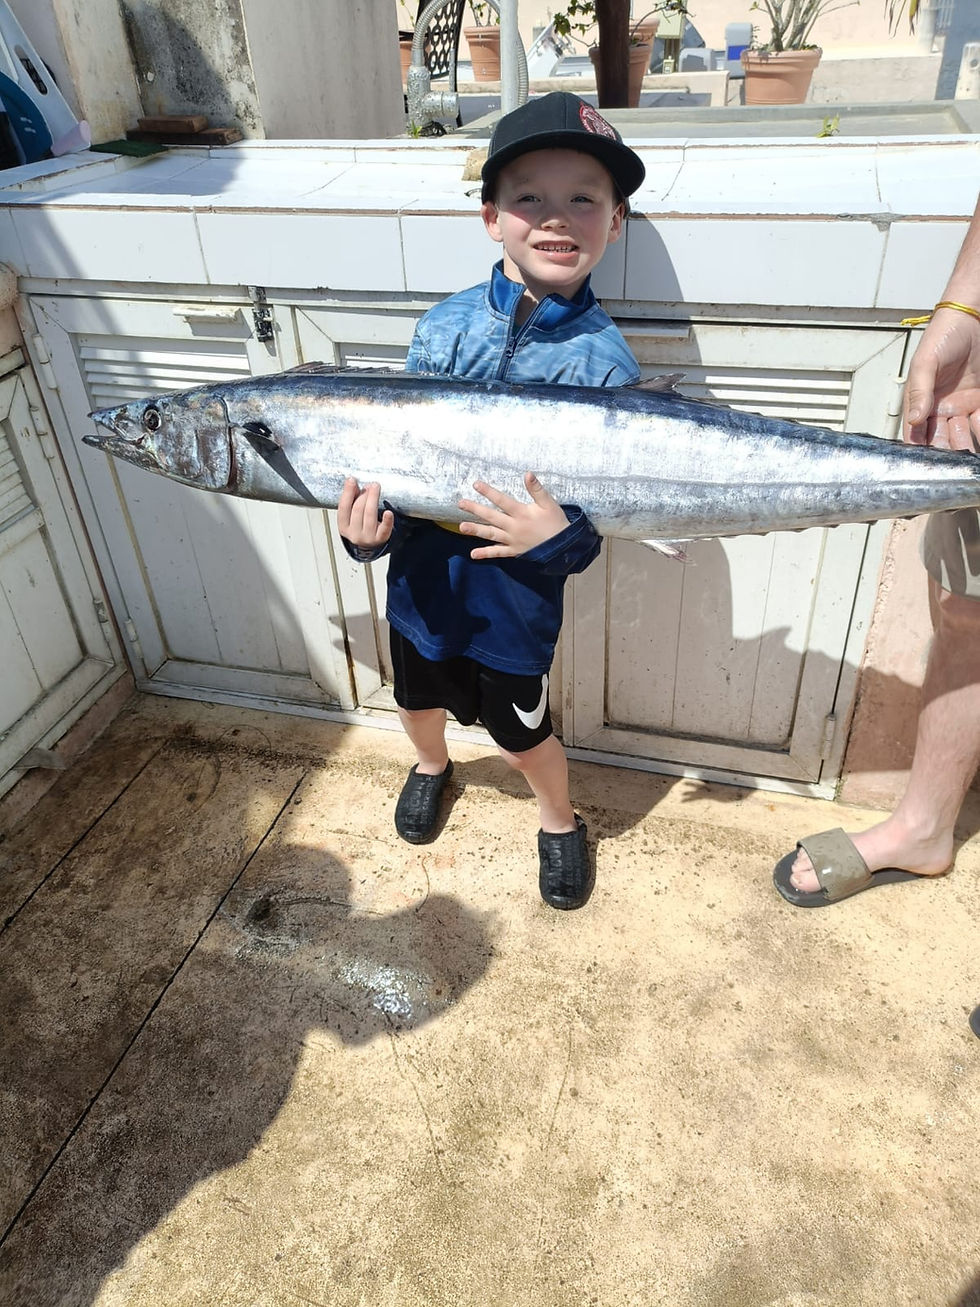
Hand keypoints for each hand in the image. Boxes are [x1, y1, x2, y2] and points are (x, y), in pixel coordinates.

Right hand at [337, 477, 393, 547]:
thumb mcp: (352, 516)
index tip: (352, 480)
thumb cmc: (361, 528)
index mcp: (344, 527)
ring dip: (373, 499)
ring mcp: (367, 537)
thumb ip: (352, 500)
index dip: (347, 493)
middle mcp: (354, 534)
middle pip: (358, 509)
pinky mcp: (381, 539)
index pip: (343, 508)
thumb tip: (352, 483)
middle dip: (364, 494)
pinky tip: (389, 512)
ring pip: (370, 515)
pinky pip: (384, 529)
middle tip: (371, 484)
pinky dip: (387, 520)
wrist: (370, 547)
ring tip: (375, 487)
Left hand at [458, 472, 569, 558]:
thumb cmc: (556, 522)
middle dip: (475, 510)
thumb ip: (537, 489)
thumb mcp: (549, 504)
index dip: (488, 492)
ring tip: (461, 528)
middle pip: (491, 516)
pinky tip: (473, 554)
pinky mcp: (514, 551)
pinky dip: (486, 554)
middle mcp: (514, 527)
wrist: (563, 547)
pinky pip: (498, 553)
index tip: (476, 484)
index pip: (502, 500)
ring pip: (491, 535)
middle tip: (460, 503)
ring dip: (476, 531)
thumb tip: (527, 474)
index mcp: (522, 513)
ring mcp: (512, 540)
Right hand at [904, 306, 979, 449]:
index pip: (916, 435)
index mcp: (921, 402)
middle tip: (954, 450)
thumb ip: (919, 392)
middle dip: (946, 450)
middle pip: (940, 440)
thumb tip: (913, 419)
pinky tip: (978, 428)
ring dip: (965, 443)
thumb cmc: (944, 334)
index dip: (920, 450)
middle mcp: (940, 408)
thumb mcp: (925, 362)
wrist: (973, 318)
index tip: (929, 460)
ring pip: (962, 436)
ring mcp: (962, 406)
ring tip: (967, 440)